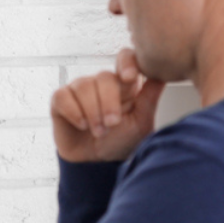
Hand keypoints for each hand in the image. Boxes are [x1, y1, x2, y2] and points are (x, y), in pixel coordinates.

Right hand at [51, 48, 165, 162]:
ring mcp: (79, 89)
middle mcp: (101, 82)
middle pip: (104, 76)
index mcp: (124, 84)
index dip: (126, 63)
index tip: (129, 78)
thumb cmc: (120, 142)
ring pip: (84, 86)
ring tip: (99, 131)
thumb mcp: (140, 124)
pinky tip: (81, 125)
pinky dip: (73, 112)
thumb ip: (149, 99)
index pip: (125, 58)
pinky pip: (62, 96)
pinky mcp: (60, 100)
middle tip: (112, 124)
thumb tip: (162, 75)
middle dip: (109, 103)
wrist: (96, 164)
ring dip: (92, 112)